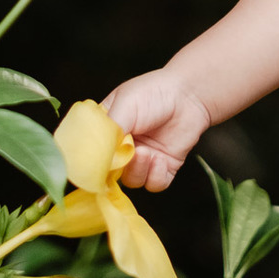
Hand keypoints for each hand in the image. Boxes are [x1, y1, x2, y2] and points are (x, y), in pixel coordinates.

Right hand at [101, 70, 212, 190]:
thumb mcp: (124, 104)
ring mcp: (142, 160)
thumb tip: (97, 155)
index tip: (95, 163)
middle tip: (128, 154)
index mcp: (106, 132)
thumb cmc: (154, 93)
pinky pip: (153, 184)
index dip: (91, 162)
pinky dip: (156, 175)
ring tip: (147, 152)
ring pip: (131, 181)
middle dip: (118, 168)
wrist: (188, 95)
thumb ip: (108, 130)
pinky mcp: (162, 168)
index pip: (90, 154)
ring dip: (138, 169)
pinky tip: (160, 158)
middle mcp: (121, 148)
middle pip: (109, 173)